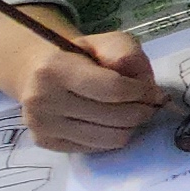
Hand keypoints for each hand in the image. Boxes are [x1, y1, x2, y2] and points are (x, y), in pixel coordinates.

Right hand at [0, 10, 165, 152]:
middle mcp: (42, 100)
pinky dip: (111, 137)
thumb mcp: (107, 41)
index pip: (113, 89)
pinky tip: (110, 122)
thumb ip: (127, 54)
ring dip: (130, 127)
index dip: (142, 92)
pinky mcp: (45, 143)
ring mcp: (41, 125)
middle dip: (141, 111)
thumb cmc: (79, 55)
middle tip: (148, 104)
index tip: (153, 92)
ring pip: (108, 139)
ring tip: (131, 113)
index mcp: (55, 69)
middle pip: (115, 117)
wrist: (36, 72)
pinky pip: (96, 149)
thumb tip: (143, 85)